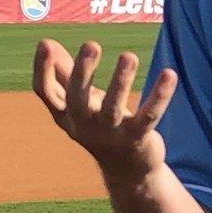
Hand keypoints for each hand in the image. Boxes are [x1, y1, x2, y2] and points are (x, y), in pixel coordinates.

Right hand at [32, 38, 176, 184]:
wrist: (127, 170)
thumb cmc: (100, 126)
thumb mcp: (80, 102)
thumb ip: (64, 74)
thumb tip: (46, 42)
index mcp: (66, 115)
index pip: (45, 92)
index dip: (42, 69)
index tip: (46, 44)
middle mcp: (84, 126)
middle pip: (77, 99)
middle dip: (83, 72)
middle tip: (91, 44)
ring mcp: (111, 134)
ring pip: (113, 108)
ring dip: (121, 81)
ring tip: (129, 56)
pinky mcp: (137, 138)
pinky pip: (149, 115)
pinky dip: (159, 95)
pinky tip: (169, 74)